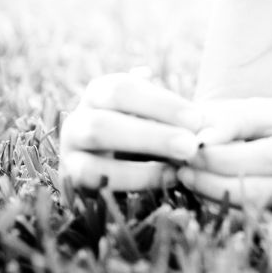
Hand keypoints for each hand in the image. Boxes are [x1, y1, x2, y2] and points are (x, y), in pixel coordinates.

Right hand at [57, 70, 203, 191]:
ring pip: (93, 159)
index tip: (197, 118)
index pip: (122, 89)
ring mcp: (70, 151)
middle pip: (103, 125)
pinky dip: (134, 181)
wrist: (128, 158)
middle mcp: (78, 119)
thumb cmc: (153, 127)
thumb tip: (201, 121)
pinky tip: (168, 178)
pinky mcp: (73, 178)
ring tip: (179, 167)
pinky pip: (95, 183)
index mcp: (99, 92)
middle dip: (151, 137)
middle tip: (191, 145)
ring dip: (140, 166)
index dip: (160, 104)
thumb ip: (175, 114)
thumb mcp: (160, 113)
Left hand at [176, 98, 271, 207]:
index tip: (189, 150)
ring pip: (259, 211)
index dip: (224, 158)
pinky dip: (232, 207)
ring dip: (218, 197)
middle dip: (214, 183)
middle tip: (182, 171)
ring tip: (192, 179)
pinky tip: (212, 191)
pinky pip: (261, 219)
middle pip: (261, 191)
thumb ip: (236, 120)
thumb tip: (198, 139)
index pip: (266, 157)